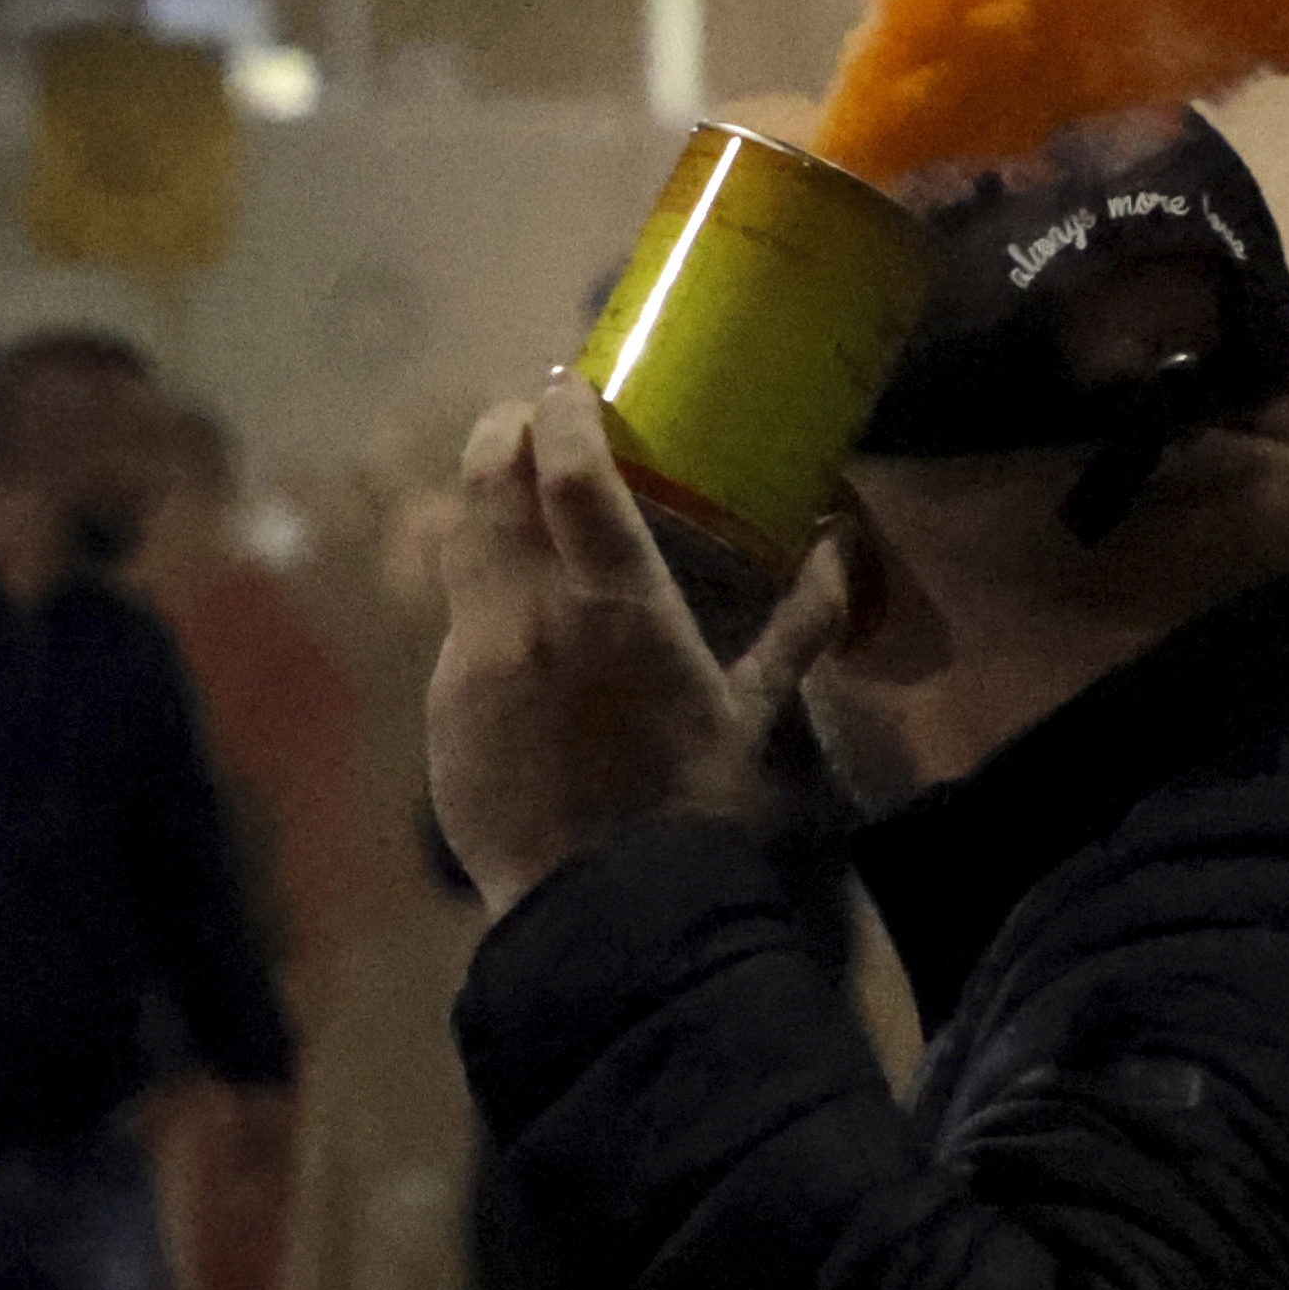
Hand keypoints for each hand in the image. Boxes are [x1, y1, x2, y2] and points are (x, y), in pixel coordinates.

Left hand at [428, 374, 849, 921]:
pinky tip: (515, 609)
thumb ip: (800, 624)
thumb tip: (842, 552)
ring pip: (461, 538)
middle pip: (489, 478)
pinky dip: (483, 588)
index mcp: (619, 603)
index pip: (567, 467)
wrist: (603, 902)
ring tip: (512, 492)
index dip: (560, 411)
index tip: (568, 387)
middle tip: (527, 420)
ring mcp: (477, 652)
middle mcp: (535, 610)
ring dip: (483, 500)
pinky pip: (460, 614)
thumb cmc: (692, 803)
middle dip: (502, 433)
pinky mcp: (446, 696)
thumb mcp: (754, 710)